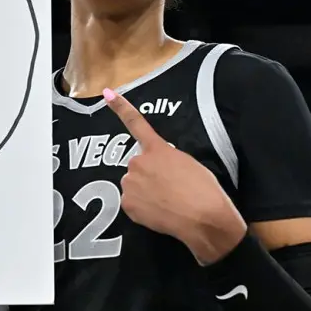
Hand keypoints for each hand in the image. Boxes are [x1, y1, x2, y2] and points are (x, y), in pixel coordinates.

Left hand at [102, 88, 246, 264]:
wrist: (203, 218)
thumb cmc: (203, 189)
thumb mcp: (188, 163)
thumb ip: (168, 158)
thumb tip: (159, 168)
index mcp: (156, 149)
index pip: (136, 123)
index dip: (121, 107)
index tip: (107, 93)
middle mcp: (138, 162)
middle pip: (138, 166)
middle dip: (148, 175)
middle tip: (170, 188)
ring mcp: (130, 183)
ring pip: (133, 185)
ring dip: (145, 191)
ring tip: (167, 202)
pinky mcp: (127, 204)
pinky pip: (132, 203)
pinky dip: (143, 208)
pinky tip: (159, 212)